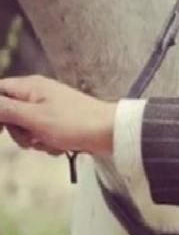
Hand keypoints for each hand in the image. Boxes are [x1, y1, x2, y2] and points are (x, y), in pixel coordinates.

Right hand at [0, 75, 116, 156]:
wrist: (111, 134)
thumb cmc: (74, 123)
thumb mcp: (33, 117)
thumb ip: (4, 110)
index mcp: (31, 87)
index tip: (0, 130)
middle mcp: (40, 94)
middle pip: (10, 114)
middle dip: (18, 132)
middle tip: (31, 138)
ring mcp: (52, 109)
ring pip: (27, 128)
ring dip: (35, 141)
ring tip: (51, 142)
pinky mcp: (62, 123)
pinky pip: (44, 135)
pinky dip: (50, 144)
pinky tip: (62, 147)